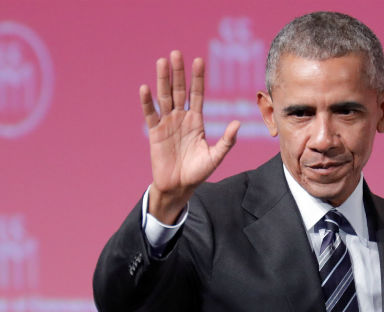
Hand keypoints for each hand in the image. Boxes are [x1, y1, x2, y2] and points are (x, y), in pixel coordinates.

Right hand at [140, 50, 239, 223]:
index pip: (197, 94)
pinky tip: (146, 88)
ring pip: (164, 97)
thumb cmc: (198, 173)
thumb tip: (238, 123)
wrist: (179, 187)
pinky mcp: (155, 133)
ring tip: (162, 62)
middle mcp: (181, 118)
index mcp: (196, 121)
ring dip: (163, 80)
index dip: (198, 78)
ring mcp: (167, 123)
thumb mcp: (215, 156)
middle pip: (179, 90)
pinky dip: (147, 102)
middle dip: (178, 72)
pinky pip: (151, 114)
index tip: (199, 60)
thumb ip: (227, 141)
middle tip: (177, 53)